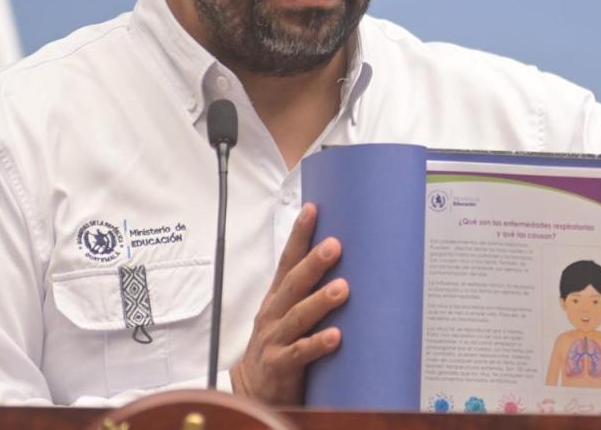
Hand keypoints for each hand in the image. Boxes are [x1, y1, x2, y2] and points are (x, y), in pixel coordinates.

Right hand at [230, 203, 347, 404]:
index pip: (287, 260)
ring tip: (342, 289)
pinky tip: (335, 337)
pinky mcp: (279, 366)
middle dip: (313, 263)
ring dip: (319, 301)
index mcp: (277, 298)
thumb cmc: (278, 346)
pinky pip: (299, 354)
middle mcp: (274, 314)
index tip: (312, 209)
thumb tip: (346, 263)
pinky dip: (316, 344)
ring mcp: (274, 339)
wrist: (254, 391)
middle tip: (334, 245)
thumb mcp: (289, 314)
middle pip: (293, 283)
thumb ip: (308, 292)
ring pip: (297, 316)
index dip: (299, 235)